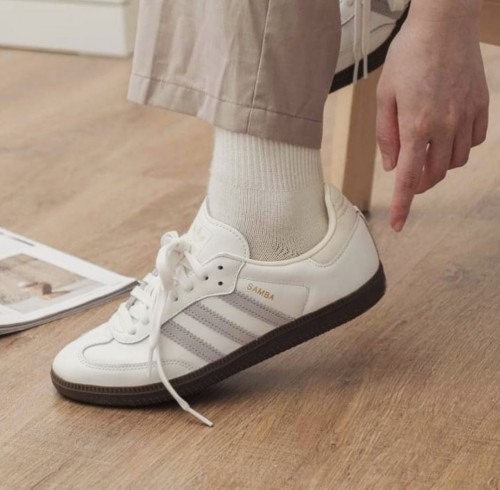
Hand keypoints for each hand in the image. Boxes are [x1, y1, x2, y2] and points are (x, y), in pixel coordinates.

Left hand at [376, 6, 488, 231]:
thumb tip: (391, 167)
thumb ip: (387, 136)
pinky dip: (459, 147)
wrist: (444, 23)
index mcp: (415, 126)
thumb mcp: (384, 97)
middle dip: (419, 183)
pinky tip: (447, 135)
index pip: (407, 178)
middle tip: (407, 176)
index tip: (398, 225)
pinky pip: (474, 142)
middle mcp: (444, 126)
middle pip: (434, 174)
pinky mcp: (482, 106)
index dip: (402, 205)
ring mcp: (466, 116)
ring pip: (455, 162)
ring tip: (425, 151)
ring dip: (438, 165)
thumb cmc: (407, 57)